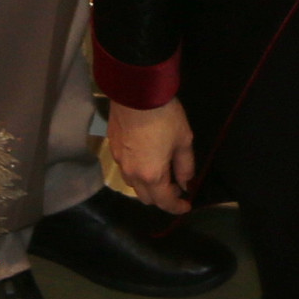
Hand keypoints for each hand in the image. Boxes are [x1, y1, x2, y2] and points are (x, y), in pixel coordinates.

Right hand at [107, 97, 195, 213]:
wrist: (136, 91)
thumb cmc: (165, 116)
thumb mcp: (184, 140)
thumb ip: (185, 166)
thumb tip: (185, 183)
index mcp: (152, 175)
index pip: (164, 202)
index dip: (177, 207)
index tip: (186, 205)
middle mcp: (132, 173)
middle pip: (146, 198)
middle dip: (161, 197)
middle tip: (175, 186)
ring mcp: (118, 161)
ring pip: (133, 184)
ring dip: (147, 185)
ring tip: (160, 172)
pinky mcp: (112, 147)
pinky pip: (125, 168)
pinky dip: (137, 171)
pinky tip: (145, 157)